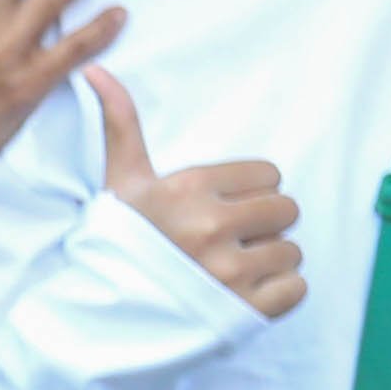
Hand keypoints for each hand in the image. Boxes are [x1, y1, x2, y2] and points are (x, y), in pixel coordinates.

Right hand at [87, 67, 301, 318]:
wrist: (102, 317)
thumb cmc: (115, 244)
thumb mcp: (119, 182)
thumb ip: (119, 124)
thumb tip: (95, 71)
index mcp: (188, 189)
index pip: (268, 174)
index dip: (250, 190)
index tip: (224, 207)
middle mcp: (211, 227)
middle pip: (287, 209)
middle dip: (265, 223)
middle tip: (235, 238)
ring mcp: (228, 272)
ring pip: (292, 251)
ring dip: (271, 260)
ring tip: (236, 269)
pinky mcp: (242, 312)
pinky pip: (295, 289)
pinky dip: (279, 293)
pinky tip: (247, 292)